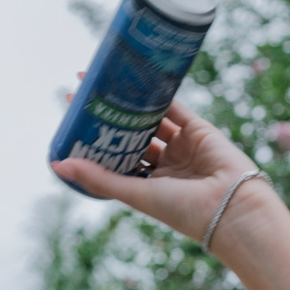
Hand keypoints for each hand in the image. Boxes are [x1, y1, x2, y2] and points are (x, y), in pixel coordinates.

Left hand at [51, 105, 279, 248]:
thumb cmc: (184, 210)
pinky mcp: (198, 129)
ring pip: (151, 118)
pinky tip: (139, 78)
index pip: (117, 158)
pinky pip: (175, 106)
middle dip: (110, 119)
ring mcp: (182, 146)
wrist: (232, 207)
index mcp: (149, 186)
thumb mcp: (136, 193)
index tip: (73, 122)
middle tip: (84, 95)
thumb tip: (56, 165)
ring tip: (105, 83)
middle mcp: (165, 165)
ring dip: (130, 103)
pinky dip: (159, 92)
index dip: (97, 141)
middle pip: (131, 136)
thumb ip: (98, 178)